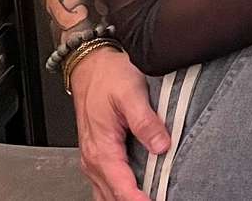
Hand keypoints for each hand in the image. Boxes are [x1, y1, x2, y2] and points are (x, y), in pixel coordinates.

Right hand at [69, 46, 167, 200]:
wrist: (90, 64)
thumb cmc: (108, 76)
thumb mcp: (131, 94)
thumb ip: (145, 122)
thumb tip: (161, 146)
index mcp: (101, 147)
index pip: (121, 186)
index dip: (138, 200)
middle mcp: (93, 158)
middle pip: (112, 195)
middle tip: (158, 199)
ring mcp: (93, 157)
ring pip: (106, 192)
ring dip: (124, 198)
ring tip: (150, 197)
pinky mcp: (97, 153)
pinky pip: (105, 182)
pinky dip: (118, 191)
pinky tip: (136, 190)